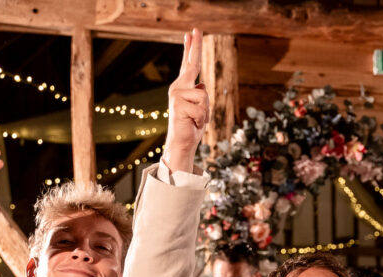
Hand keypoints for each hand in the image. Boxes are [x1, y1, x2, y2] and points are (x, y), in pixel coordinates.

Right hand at [164, 28, 209, 172]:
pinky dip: (202, 120)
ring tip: (197, 120)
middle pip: (191, 65)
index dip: (191, 48)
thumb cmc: (191, 126)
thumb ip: (199, 95)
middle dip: (195, 46)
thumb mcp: (199, 108)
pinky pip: (202, 110)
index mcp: (184, 87)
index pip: (188, 64)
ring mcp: (177, 96)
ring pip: (204, 96)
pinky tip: (193, 124)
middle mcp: (178, 88)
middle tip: (197, 27)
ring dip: (205, 112)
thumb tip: (201, 84)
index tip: (192, 32)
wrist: (181, 144)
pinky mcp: (179, 106)